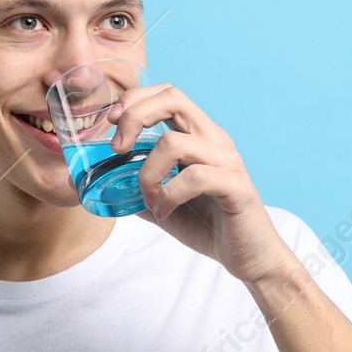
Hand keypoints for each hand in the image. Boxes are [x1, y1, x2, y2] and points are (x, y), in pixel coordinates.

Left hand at [107, 83, 295, 284]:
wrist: (249, 257)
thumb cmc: (210, 227)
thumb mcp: (163, 204)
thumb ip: (137, 189)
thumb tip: (102, 185)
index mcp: (200, 136)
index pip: (168, 94)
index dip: (136, 100)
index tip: (113, 124)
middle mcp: (215, 140)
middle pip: (173, 98)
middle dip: (134, 116)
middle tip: (118, 149)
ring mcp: (227, 160)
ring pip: (174, 142)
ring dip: (148, 173)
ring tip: (149, 199)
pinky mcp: (236, 185)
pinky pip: (193, 177)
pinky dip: (169, 195)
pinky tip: (165, 212)